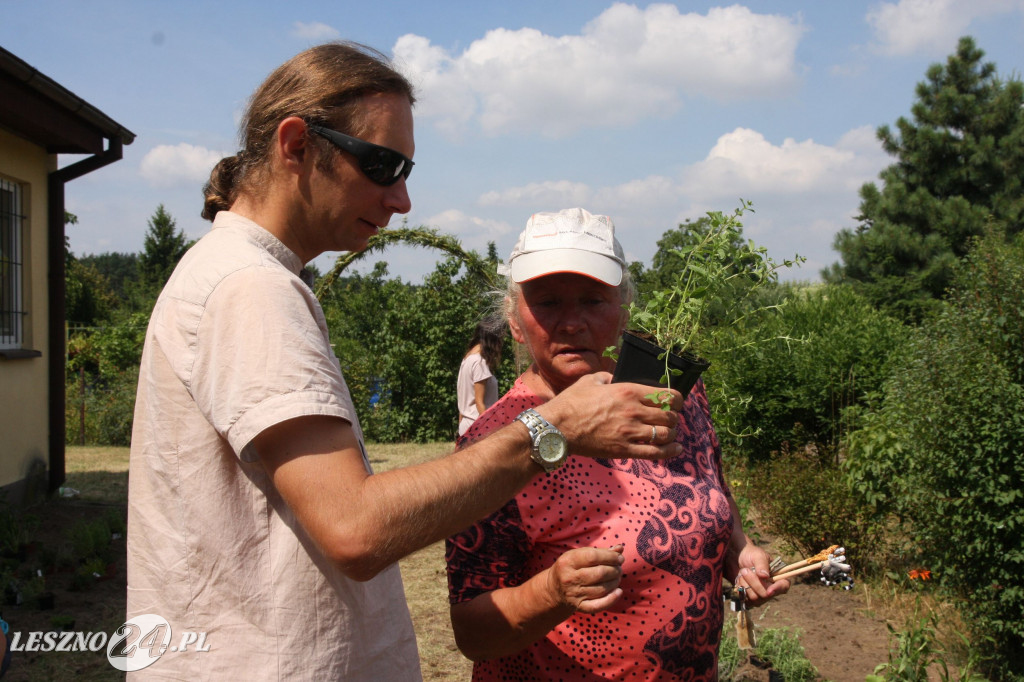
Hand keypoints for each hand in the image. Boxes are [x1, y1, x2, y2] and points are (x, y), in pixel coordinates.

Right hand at [539, 373, 682, 459]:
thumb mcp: (591, 380)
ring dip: (670, 433)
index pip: (666, 395)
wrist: (558, 428)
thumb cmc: (572, 402)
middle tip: (668, 418)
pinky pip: (655, 453)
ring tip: (668, 433)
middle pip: (669, 416)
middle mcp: (633, 411)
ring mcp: (630, 433)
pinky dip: (669, 451)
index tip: (676, 401)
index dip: (677, 399)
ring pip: (665, 434)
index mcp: (628, 391)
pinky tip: (676, 448)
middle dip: (673, 417)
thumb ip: (607, 377)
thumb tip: (614, 378)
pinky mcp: (624, 450)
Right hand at [545, 545, 624, 613]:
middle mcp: (569, 578)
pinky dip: (611, 599)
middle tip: (619, 568)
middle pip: (599, 573)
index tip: (619, 557)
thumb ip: (600, 552)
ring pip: (602, 588)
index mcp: (568, 561)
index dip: (610, 556)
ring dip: (615, 582)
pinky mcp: (578, 606)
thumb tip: (620, 548)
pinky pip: (598, 605)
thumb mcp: (579, 555)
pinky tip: (618, 592)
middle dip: (615, 570)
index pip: (593, 556)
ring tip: (617, 577)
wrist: (554, 590)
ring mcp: (573, 594)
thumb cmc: (571, 568)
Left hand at [732, 545, 788, 606]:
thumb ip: (762, 564)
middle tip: (745, 570)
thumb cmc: (751, 555)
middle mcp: (772, 588)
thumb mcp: (758, 555)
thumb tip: (765, 576)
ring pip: (755, 598)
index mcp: (778, 576)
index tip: (769, 590)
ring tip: (742, 573)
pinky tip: (740, 581)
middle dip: (754, 582)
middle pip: (766, 594)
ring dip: (745, 584)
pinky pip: (747, 600)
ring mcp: (761, 595)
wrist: (737, 558)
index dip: (778, 589)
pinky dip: (741, 590)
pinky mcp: (751, 598)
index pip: (784, 586)